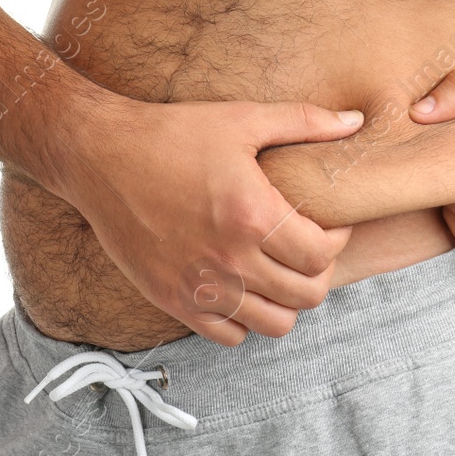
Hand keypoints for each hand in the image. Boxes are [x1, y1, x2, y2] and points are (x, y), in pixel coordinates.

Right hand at [55, 92, 365, 345]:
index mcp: (252, 216)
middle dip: (318, 272)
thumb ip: (305, 122)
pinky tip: (241, 286)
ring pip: (274, 325)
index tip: (327, 224)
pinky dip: (244, 319)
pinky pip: (229, 336)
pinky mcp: (173, 300)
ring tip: (278, 272)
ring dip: (285, 301)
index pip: (322, 255)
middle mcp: (230, 259)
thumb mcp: (243, 119)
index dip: (336, 241)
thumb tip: (356, 122)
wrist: (99, 156)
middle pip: (307, 295)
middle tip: (307, 249)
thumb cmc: (172, 134)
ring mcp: (200, 285)